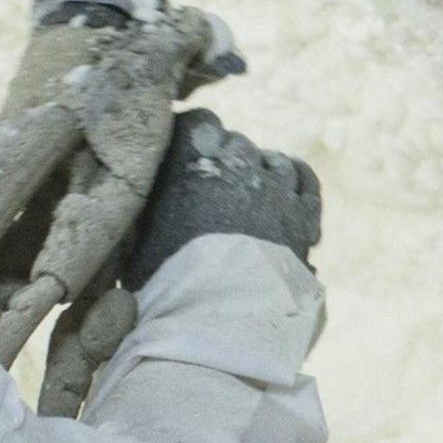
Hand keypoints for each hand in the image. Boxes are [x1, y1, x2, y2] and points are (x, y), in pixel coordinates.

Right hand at [123, 109, 320, 284]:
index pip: (199, 121)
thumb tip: (147, 201)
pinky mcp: (303, 216)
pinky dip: (294, 180)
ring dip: (258, 174)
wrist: (215, 322)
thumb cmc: (165, 286)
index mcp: (190, 159)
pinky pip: (305, 180)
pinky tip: (284, 189)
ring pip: (271, 161)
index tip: (185, 158)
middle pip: (235, 143)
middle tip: (213, 195)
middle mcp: (236, 163)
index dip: (192, 139)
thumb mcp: (137, 241)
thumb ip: (147, 209)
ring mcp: (275, 188)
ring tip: (246, 201)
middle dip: (224, 162)